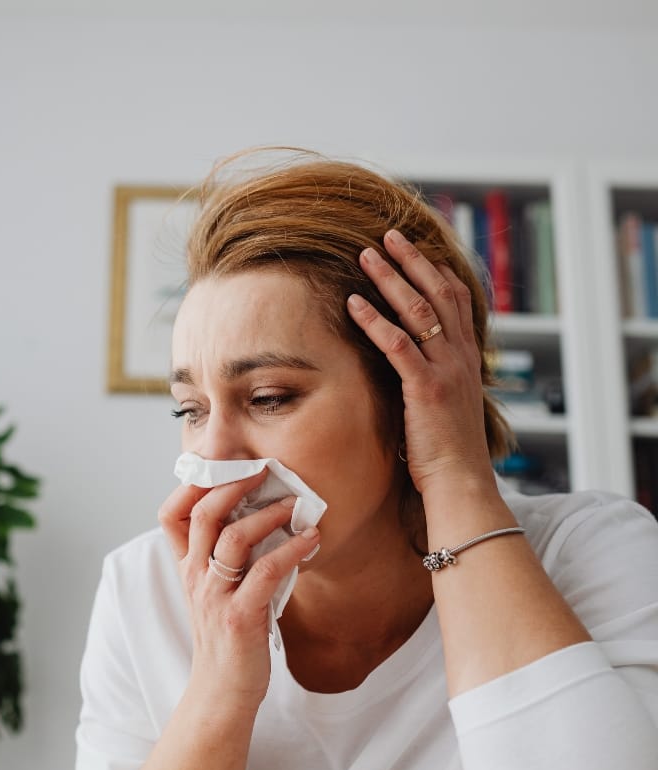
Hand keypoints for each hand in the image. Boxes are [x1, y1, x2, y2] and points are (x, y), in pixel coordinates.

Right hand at [159, 470, 320, 710]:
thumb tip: (263, 519)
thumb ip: (228, 559)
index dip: (191, 485)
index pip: (171, 515)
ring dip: (268, 515)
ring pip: (232, 538)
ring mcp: (215, 597)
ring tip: (294, 506)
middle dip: (233, 484)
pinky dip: (291, 550)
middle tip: (264, 470)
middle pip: (202, 514)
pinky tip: (311, 540)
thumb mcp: (216, 592)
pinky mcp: (240, 616)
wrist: (222, 692)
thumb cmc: (227, 639)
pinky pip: (265, 572)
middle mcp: (196, 577)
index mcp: (188, 568)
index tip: (222, 466)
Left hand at [347, 229, 495, 496]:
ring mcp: (446, 371)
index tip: (417, 250)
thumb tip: (408, 370)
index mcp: (467, 360)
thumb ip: (430, 380)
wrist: (461, 483)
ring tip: (365, 254)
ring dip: (390, 278)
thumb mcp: (443, 406)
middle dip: (412, 261)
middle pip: (439, 293)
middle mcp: (461, 358)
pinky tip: (352, 302)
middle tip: (388, 235)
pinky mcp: (425, 388)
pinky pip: (397, 345)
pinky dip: (373, 320)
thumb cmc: (445, 453)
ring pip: (419, 310)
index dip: (437, 271)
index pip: (458, 301)